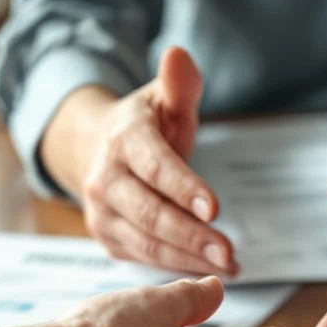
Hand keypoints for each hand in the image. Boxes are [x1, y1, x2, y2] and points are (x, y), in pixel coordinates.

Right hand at [41, 47, 236, 274]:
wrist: (97, 151)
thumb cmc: (146, 127)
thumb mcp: (164, 100)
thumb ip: (179, 85)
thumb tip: (179, 55)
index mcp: (123, 140)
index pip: (155, 166)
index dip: (183, 187)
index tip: (214, 208)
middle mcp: (105, 179)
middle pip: (150, 213)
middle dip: (191, 236)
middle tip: (229, 252)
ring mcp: (103, 213)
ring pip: (148, 243)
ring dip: (190, 259)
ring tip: (230, 267)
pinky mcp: (109, 239)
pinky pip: (145, 258)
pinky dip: (179, 268)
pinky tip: (211, 271)